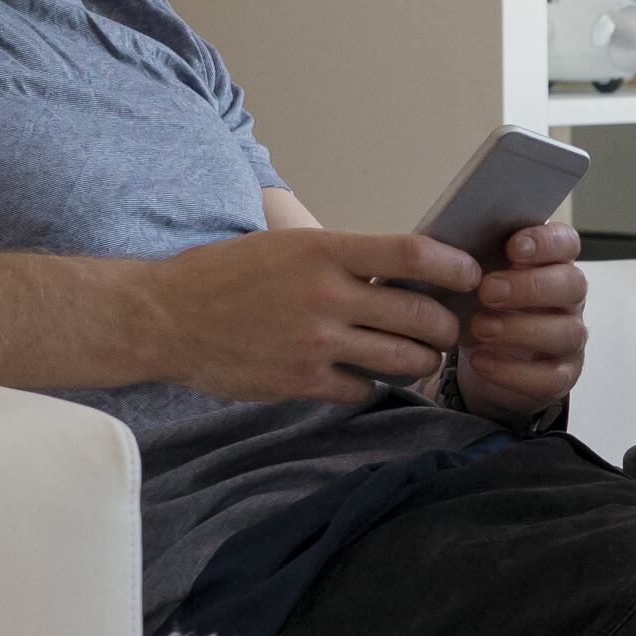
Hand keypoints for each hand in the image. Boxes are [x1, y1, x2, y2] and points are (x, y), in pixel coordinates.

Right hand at [137, 228, 474, 401]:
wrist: (165, 317)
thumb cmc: (226, 276)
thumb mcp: (285, 245)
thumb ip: (342, 256)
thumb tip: (404, 267)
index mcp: (323, 250)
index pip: (412, 253)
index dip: (455, 266)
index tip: (471, 276)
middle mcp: (326, 295)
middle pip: (422, 314)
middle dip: (447, 327)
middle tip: (449, 329)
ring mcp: (315, 342)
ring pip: (404, 359)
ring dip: (423, 361)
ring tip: (420, 356)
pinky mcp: (301, 381)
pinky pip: (365, 390)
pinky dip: (374, 386)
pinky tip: (367, 377)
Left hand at [449, 219, 587, 422]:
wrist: (483, 357)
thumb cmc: (480, 304)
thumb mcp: (474, 276)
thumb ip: (471, 255)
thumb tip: (448, 241)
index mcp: (553, 263)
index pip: (567, 243)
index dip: (546, 242)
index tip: (513, 247)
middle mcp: (570, 299)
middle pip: (573, 285)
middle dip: (530, 286)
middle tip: (487, 291)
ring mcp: (570, 338)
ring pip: (567, 332)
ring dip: (520, 329)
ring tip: (479, 328)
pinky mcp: (562, 375)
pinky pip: (550, 377)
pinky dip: (514, 371)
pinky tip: (481, 361)